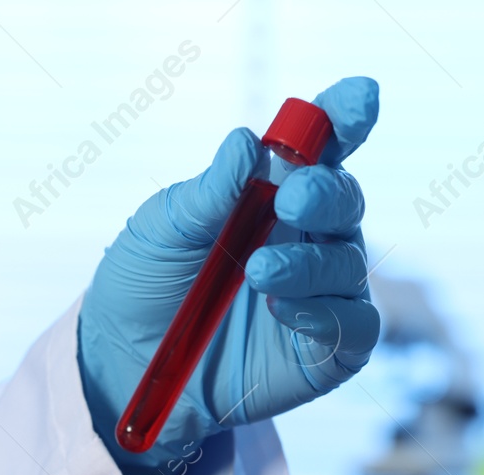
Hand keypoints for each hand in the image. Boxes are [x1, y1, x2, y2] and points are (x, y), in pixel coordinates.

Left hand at [79, 77, 381, 471]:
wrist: (125, 366)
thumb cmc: (145, 285)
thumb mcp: (163, 231)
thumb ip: (209, 193)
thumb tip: (247, 142)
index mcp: (274, 192)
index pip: (323, 147)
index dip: (346, 118)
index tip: (358, 100)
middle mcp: (308, 237)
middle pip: (346, 199)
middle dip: (327, 191)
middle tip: (290, 198)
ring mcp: (322, 293)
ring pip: (349, 263)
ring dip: (309, 262)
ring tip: (258, 274)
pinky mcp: (326, 350)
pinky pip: (354, 325)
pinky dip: (325, 313)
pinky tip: (283, 309)